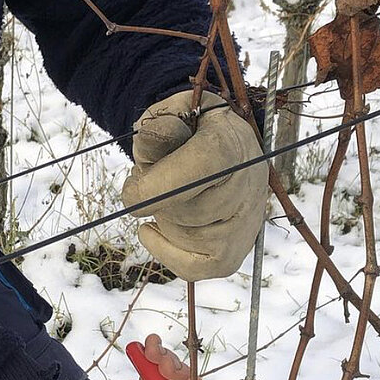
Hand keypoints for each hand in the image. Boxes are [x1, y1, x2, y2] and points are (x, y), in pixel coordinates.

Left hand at [121, 89, 267, 280]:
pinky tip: (153, 230)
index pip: (196, 172)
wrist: (226, 146)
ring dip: (164, 220)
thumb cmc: (192, 130)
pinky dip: (167, 253)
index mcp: (230, 144)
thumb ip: (160, 125)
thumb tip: (150, 141)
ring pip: (184, 238)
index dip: (152, 187)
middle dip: (155, 199)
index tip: (131, 188)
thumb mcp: (175, 112)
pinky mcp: (236, 250)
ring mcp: (246, 222)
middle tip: (152, 180)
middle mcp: (247, 185)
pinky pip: (195, 268)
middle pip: (183, 210)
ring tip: (167, 196)